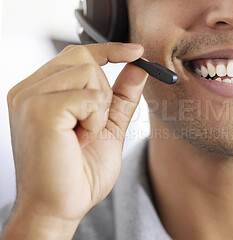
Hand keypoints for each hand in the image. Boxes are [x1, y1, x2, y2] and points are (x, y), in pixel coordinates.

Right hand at [2, 43, 147, 238]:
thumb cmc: (78, 172)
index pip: (76, 54)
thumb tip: (138, 68)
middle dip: (104, 90)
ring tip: (83, 135)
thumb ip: (121, 96)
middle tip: (94, 123)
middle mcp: (28, 89)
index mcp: (39, 91)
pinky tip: (80, 139)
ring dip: (100, 108)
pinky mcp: (39, 110)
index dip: (109, 50)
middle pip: (84, 58)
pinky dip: (96, 119)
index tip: (136, 51)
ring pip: (89, 74)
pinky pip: (89, 96)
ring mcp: (30, 97)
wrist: (60, 208)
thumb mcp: (107, 127)